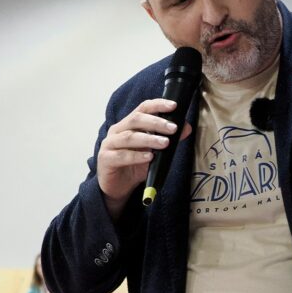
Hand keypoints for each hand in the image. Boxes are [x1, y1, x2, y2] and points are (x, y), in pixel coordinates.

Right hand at [97, 98, 190, 218]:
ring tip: (165, 143)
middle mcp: (118, 130)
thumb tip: (186, 128)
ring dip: (149, 139)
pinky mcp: (105, 159)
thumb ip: (168, 138)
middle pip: (136, 119)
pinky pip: (122, 155)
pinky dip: (137, 156)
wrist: (118, 187)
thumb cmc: (135, 165)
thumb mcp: (154, 151)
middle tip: (173, 128)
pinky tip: (149, 157)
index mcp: (129, 124)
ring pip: (129, 137)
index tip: (174, 105)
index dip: (158, 105)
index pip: (143, 108)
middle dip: (156, 122)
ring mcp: (109, 144)